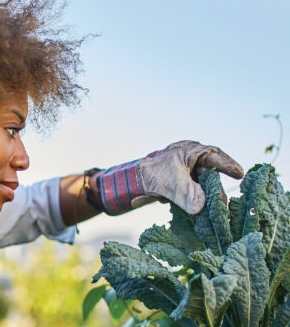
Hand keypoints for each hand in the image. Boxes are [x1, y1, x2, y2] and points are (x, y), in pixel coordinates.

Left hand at [92, 140, 243, 214]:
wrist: (125, 185)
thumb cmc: (148, 177)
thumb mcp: (171, 185)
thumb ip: (188, 194)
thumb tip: (203, 207)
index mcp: (188, 151)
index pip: (214, 156)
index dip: (229, 165)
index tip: (241, 174)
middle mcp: (187, 159)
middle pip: (210, 173)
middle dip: (217, 189)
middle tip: (225, 205)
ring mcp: (182, 172)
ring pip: (201, 184)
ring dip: (207, 198)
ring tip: (216, 213)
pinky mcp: (176, 185)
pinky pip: (192, 192)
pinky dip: (196, 202)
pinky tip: (200, 215)